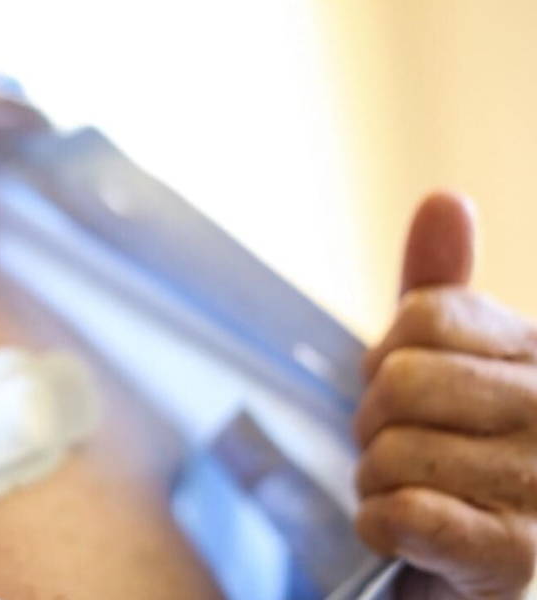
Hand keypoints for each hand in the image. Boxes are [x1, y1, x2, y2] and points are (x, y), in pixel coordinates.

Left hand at [355, 192, 536, 598]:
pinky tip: (406, 528)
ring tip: (410, 490)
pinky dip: (379, 522)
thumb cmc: (457, 450)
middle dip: (374, 420)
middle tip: (396, 446)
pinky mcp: (511, 557)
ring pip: (391, 451)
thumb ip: (441, 287)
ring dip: (375, 477)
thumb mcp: (453, 361)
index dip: (386, 356)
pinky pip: (401, 513)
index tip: (405, 390)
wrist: (470, 564)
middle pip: (400, 382)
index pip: (421, 317)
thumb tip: (444, 200)